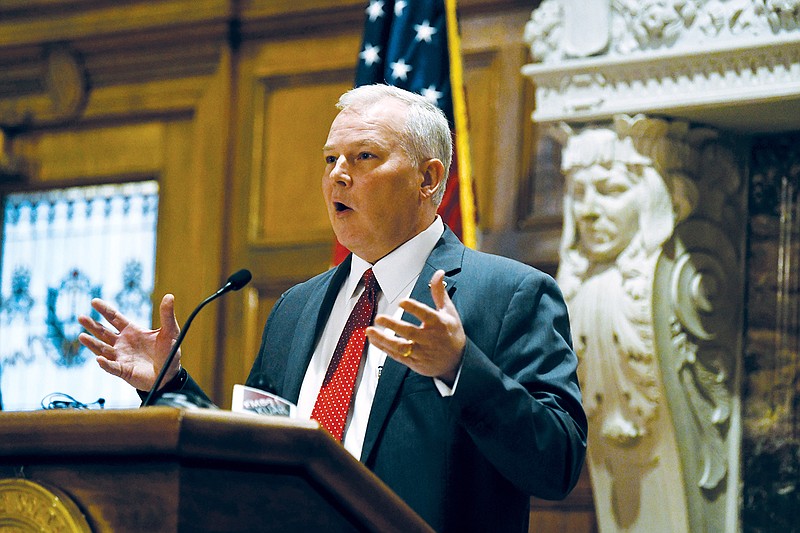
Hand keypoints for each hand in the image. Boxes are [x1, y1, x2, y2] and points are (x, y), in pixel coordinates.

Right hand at [77, 294, 181, 390]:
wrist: (171, 375)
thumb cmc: (169, 352)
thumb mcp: (170, 331)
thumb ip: (167, 315)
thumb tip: (169, 296)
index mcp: (132, 331)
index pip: (114, 318)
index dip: (104, 310)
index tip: (94, 301)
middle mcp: (122, 343)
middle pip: (103, 332)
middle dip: (92, 325)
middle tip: (80, 317)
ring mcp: (121, 357)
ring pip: (102, 349)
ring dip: (92, 344)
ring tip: (81, 336)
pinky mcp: (123, 371)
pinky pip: (112, 367)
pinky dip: (105, 364)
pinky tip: (99, 359)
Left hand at [366, 270, 465, 384]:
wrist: (457, 361)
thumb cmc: (451, 334)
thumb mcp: (449, 312)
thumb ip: (439, 292)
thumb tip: (438, 273)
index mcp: (438, 323)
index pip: (425, 314)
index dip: (413, 308)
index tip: (402, 302)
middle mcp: (429, 338)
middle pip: (409, 332)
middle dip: (393, 325)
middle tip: (379, 318)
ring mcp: (421, 351)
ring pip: (400, 347)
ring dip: (383, 339)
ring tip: (370, 331)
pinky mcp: (414, 362)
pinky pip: (397, 356)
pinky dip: (384, 348)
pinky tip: (374, 340)